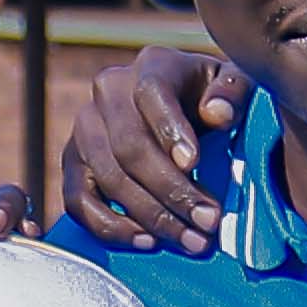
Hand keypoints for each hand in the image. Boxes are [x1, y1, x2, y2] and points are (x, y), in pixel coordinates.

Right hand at [61, 49, 245, 251]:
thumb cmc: (213, 101)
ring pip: (108, 178)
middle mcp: (108, 92)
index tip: (194, 164)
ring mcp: (84, 129)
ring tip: (190, 240)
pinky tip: (147, 242)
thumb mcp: (234, 88)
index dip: (170, 129)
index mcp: (152, 65)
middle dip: (171, 190)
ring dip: (151, 216)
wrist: (179, 112)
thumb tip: (216, 114)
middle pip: (130, 146)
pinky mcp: (71, 164)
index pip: (152, 93)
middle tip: (207, 222)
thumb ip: (233, 92)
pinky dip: (110, 227)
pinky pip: (78, 201)